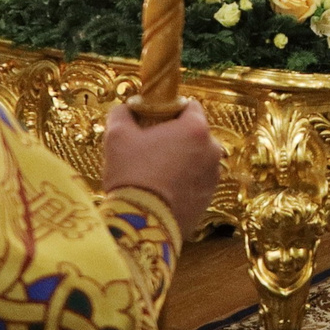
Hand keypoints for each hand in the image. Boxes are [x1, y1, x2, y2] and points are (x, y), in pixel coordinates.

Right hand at [102, 99, 225, 236]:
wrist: (140, 224)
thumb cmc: (132, 175)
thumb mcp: (117, 136)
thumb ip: (123, 113)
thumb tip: (126, 109)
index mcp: (196, 129)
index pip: (189, 106)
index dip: (169, 109)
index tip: (152, 119)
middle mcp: (212, 150)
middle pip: (194, 134)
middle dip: (175, 138)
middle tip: (149, 148)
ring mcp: (212, 177)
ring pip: (196, 159)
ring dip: (180, 161)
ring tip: (154, 173)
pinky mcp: (208, 199)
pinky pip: (195, 182)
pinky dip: (182, 182)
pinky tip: (161, 190)